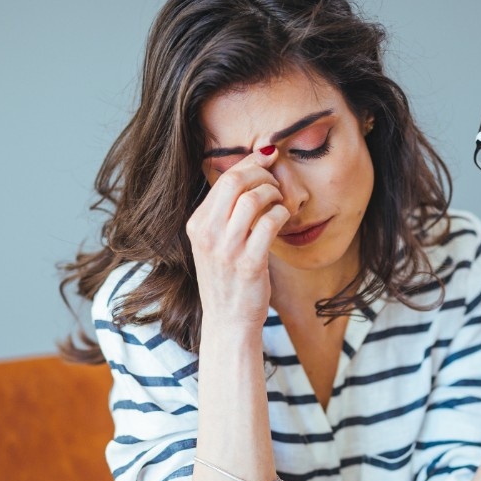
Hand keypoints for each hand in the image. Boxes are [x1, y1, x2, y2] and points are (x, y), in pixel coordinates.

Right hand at [186, 147, 291, 330]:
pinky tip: (283, 219)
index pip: (223, 179)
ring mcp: (227, 249)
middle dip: (262, 173)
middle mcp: (207, 234)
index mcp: (197, 225)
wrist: (228, 321)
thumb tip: (249, 173)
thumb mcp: (214, 243)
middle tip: (275, 181)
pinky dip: (281, 215)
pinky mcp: (249, 263)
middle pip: (236, 182)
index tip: (267, 159)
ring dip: (274, 194)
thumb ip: (225, 213)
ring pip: (253, 199)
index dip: (249, 163)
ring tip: (280, 201)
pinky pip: (269, 224)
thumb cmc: (227, 279)